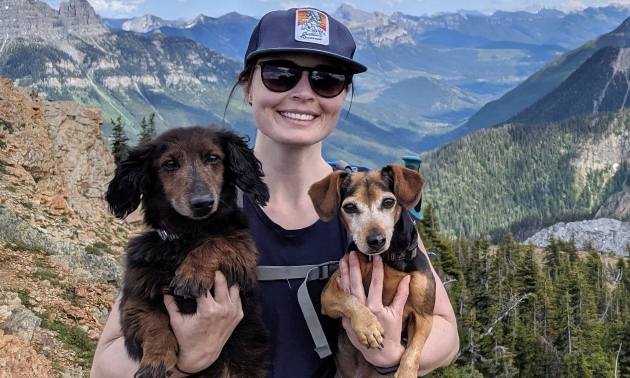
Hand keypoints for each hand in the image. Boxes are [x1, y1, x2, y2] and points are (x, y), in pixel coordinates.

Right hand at [164, 270, 242, 373]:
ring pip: (233, 286)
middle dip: (214, 273)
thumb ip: (171, 303)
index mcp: (208, 310)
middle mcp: (223, 309)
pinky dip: (231, 291)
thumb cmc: (187, 338)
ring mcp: (233, 312)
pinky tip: (224, 287)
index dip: (199, 275)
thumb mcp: (177, 321)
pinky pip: (238, 296)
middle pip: (221, 281)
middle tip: (208, 267)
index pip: (205, 284)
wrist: (202, 356)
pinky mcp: (238, 315)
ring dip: (225, 281)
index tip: (196, 268)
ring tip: (216, 276)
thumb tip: (165, 288)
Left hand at [337, 251, 409, 367]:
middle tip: (353, 253)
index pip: (376, 283)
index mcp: (376, 308)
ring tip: (343, 260)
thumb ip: (401, 295)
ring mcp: (353, 314)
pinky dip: (341, 289)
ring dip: (345, 274)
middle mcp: (363, 310)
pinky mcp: (347, 318)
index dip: (377, 269)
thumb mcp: (397, 313)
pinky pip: (343, 300)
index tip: (376, 257)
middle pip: (356, 284)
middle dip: (355, 267)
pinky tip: (339, 278)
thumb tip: (407, 278)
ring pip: (347, 290)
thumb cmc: (391, 333)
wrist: (380, 352)